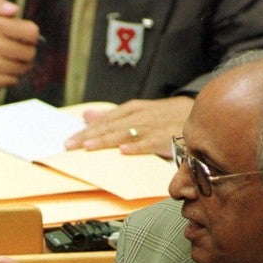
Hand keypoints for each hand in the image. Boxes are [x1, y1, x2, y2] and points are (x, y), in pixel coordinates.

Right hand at [0, 0, 39, 89]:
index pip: (31, 33)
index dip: (31, 36)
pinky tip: (0, 70)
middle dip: (26, 52)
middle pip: (30, 53)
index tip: (24, 38)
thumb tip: (14, 9)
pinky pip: (13, 80)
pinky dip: (10, 76)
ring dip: (19, 65)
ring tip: (8, 60)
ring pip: (23, 68)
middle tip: (17, 51)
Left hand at [64, 96, 194, 155]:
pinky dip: (137, 146)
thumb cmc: (163, 115)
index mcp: (130, 111)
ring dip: (106, 140)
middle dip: (88, 137)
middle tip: (69, 146)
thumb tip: (86, 115)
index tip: (66, 142)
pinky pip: (149, 143)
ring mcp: (151, 127)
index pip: (102, 122)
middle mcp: (138, 117)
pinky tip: (124, 151)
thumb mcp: (136, 111)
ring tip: (89, 146)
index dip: (83, 132)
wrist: (197, 112)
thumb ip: (111, 116)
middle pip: (109, 127)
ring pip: (124, 134)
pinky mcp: (165, 138)